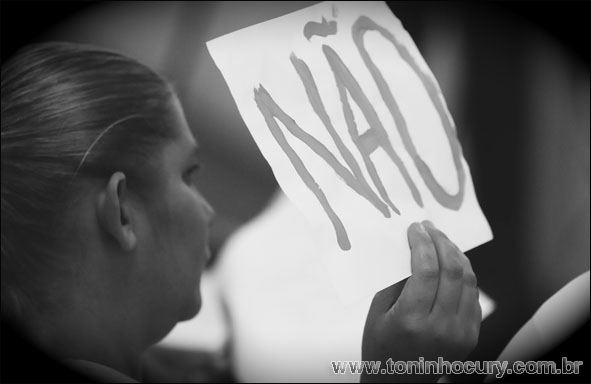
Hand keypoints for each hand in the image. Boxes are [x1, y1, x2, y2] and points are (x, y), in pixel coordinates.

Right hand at [361, 221, 480, 382]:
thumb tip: (412, 248)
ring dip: (456, 255)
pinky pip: (473, 296)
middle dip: (442, 242)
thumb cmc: (380, 345)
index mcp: (411, 320)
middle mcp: (441, 327)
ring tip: (443, 242)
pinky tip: (451, 265)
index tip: (416, 228)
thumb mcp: (378, 311)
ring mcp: (460, 333)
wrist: (399, 382)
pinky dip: (463, 275)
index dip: (422, 242)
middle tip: (431, 228)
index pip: (425, 269)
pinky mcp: (471, 336)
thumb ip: (396, 280)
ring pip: (468, 280)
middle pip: (452, 270)